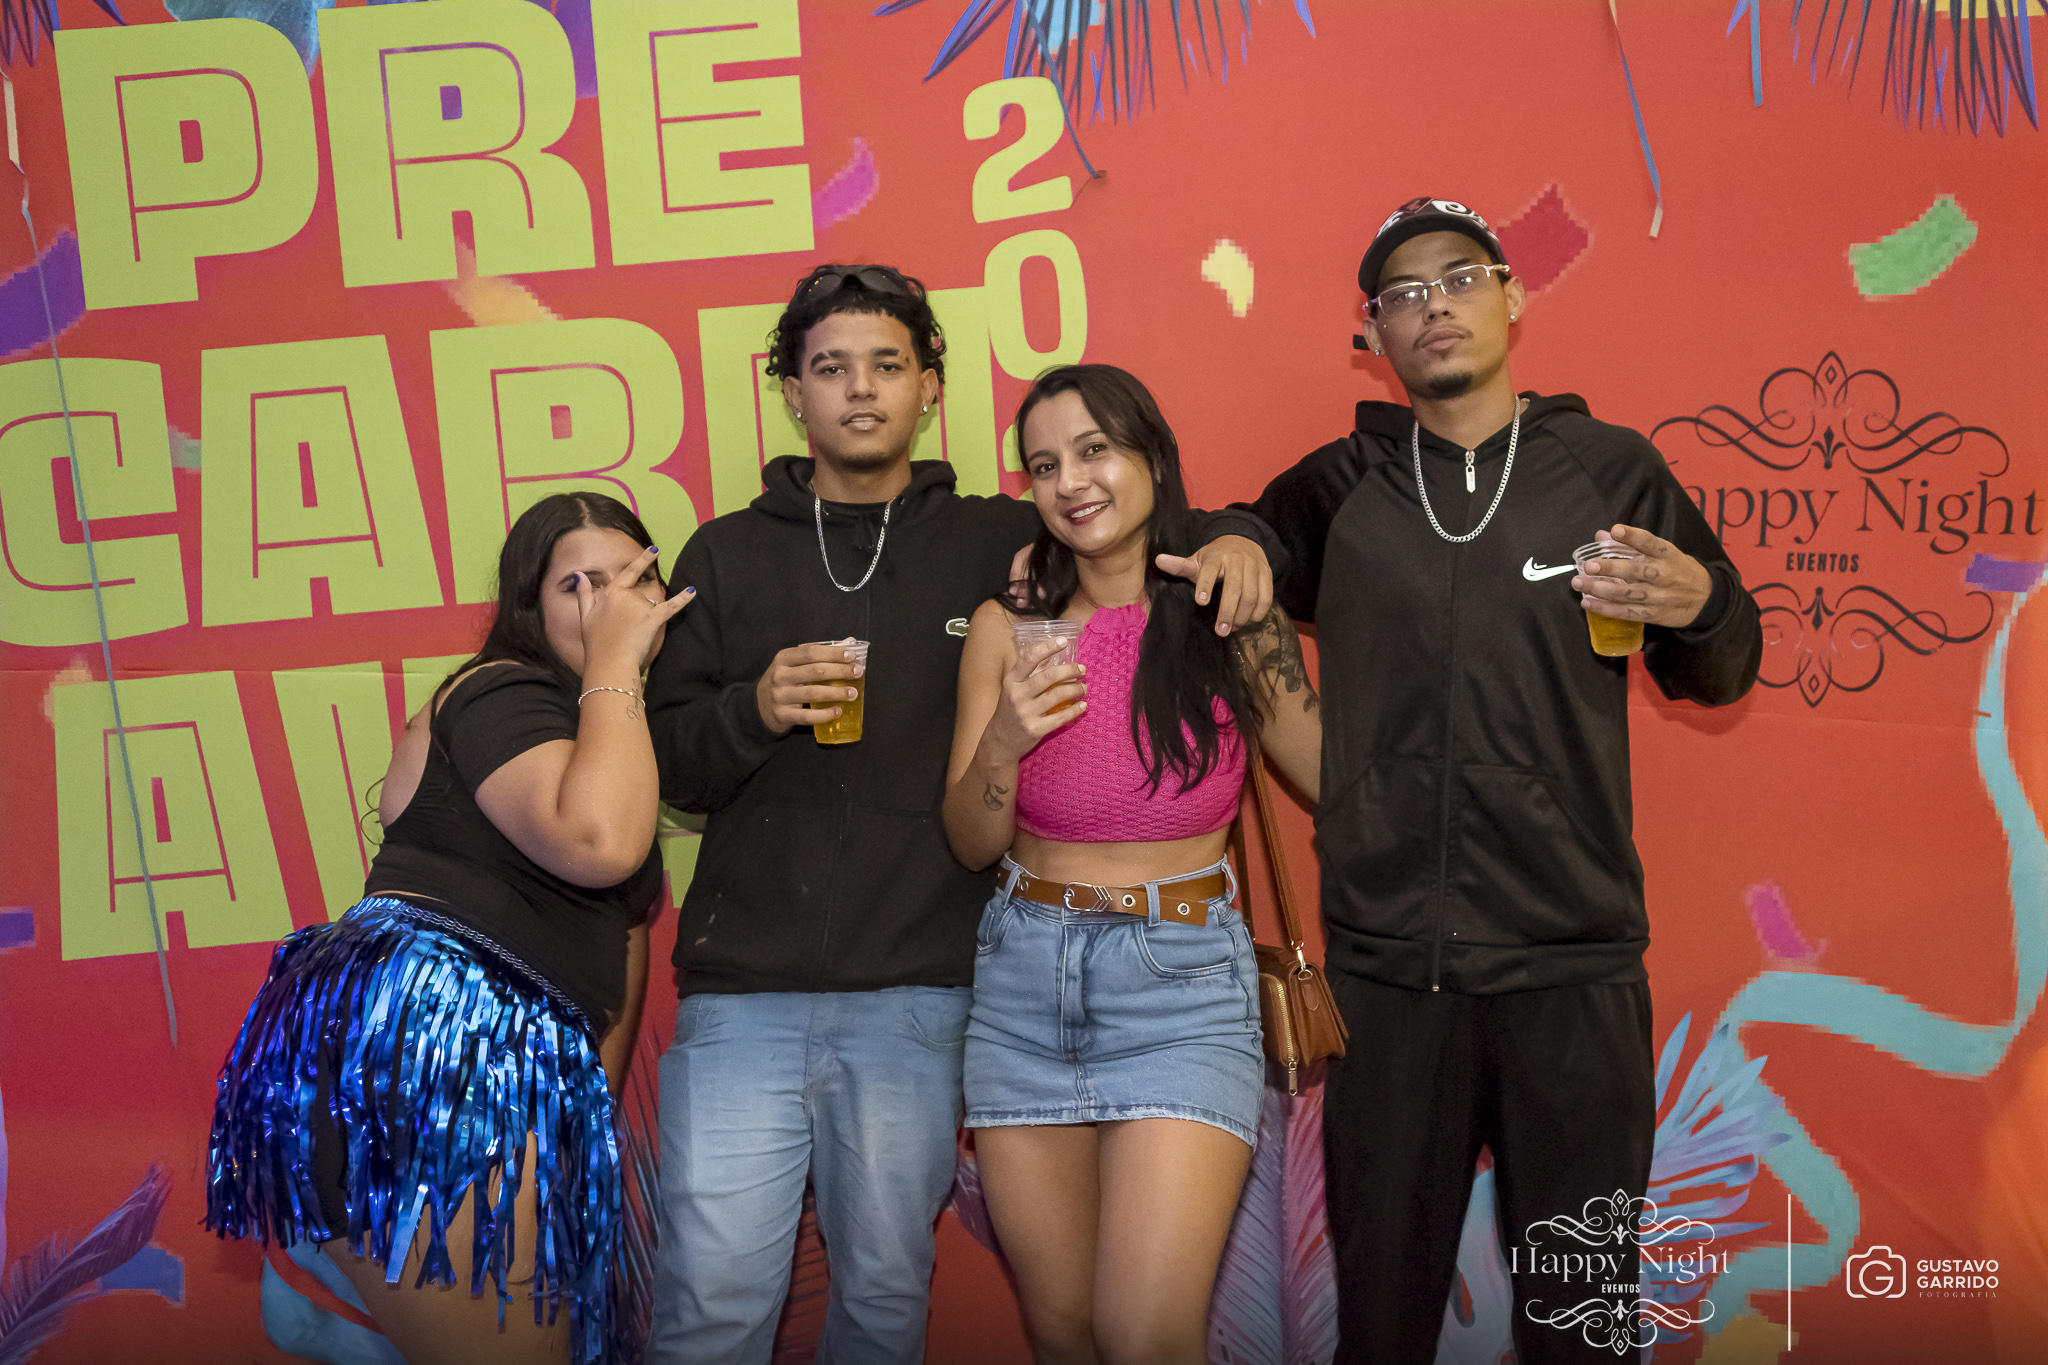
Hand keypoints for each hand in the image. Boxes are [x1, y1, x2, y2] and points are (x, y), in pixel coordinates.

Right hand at [575, 546, 695, 672]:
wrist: (607, 663)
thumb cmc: (595, 643)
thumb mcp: (585, 616)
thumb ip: (584, 593)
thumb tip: (579, 574)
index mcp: (610, 593)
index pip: (629, 572)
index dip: (642, 560)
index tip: (654, 549)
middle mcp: (626, 596)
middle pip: (639, 595)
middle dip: (635, 611)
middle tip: (623, 631)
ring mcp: (640, 607)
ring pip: (650, 604)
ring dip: (645, 617)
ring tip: (630, 635)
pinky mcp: (652, 619)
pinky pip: (671, 607)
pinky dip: (683, 599)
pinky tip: (693, 591)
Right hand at [756, 639, 864, 734]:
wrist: (760, 705)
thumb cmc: (785, 680)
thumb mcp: (795, 664)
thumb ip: (820, 654)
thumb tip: (849, 642)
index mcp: (783, 658)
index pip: (810, 652)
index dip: (832, 653)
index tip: (851, 655)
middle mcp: (780, 675)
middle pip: (814, 671)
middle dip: (840, 671)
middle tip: (858, 672)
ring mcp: (780, 696)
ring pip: (812, 693)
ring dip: (836, 692)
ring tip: (853, 693)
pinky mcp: (783, 715)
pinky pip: (807, 716)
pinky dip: (825, 714)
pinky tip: (838, 711)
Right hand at [983, 637, 1085, 761]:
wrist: (1000, 741)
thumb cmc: (1009, 710)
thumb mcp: (1014, 689)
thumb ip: (1031, 672)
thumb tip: (1052, 655)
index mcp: (1011, 681)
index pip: (1029, 659)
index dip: (1047, 648)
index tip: (1064, 641)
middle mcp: (1017, 695)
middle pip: (1048, 676)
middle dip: (1070, 670)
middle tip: (1082, 669)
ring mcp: (1026, 713)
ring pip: (1058, 695)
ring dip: (1076, 689)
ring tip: (1083, 687)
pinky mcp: (1035, 729)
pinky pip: (1061, 717)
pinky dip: (1075, 710)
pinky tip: (1082, 706)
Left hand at [1156, 534, 1272, 636]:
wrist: (1243, 541)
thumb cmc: (1215, 557)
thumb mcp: (1197, 560)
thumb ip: (1180, 565)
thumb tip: (1158, 560)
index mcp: (1215, 556)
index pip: (1209, 570)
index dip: (1205, 585)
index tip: (1201, 602)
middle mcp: (1236, 560)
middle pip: (1234, 587)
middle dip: (1228, 611)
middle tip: (1221, 631)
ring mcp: (1254, 566)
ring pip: (1252, 594)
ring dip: (1243, 615)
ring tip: (1233, 628)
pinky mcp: (1267, 574)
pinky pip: (1266, 596)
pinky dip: (1258, 612)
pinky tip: (1249, 621)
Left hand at [1572, 524, 1712, 626]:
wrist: (1705, 598)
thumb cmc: (1677, 569)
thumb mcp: (1662, 552)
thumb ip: (1631, 544)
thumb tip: (1601, 535)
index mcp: (1667, 555)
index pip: (1650, 543)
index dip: (1633, 536)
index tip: (1616, 530)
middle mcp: (1663, 575)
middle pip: (1635, 571)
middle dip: (1610, 568)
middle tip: (1588, 566)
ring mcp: (1658, 597)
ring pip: (1627, 594)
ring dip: (1600, 589)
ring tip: (1579, 583)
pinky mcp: (1652, 614)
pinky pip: (1626, 612)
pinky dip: (1605, 609)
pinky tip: (1587, 602)